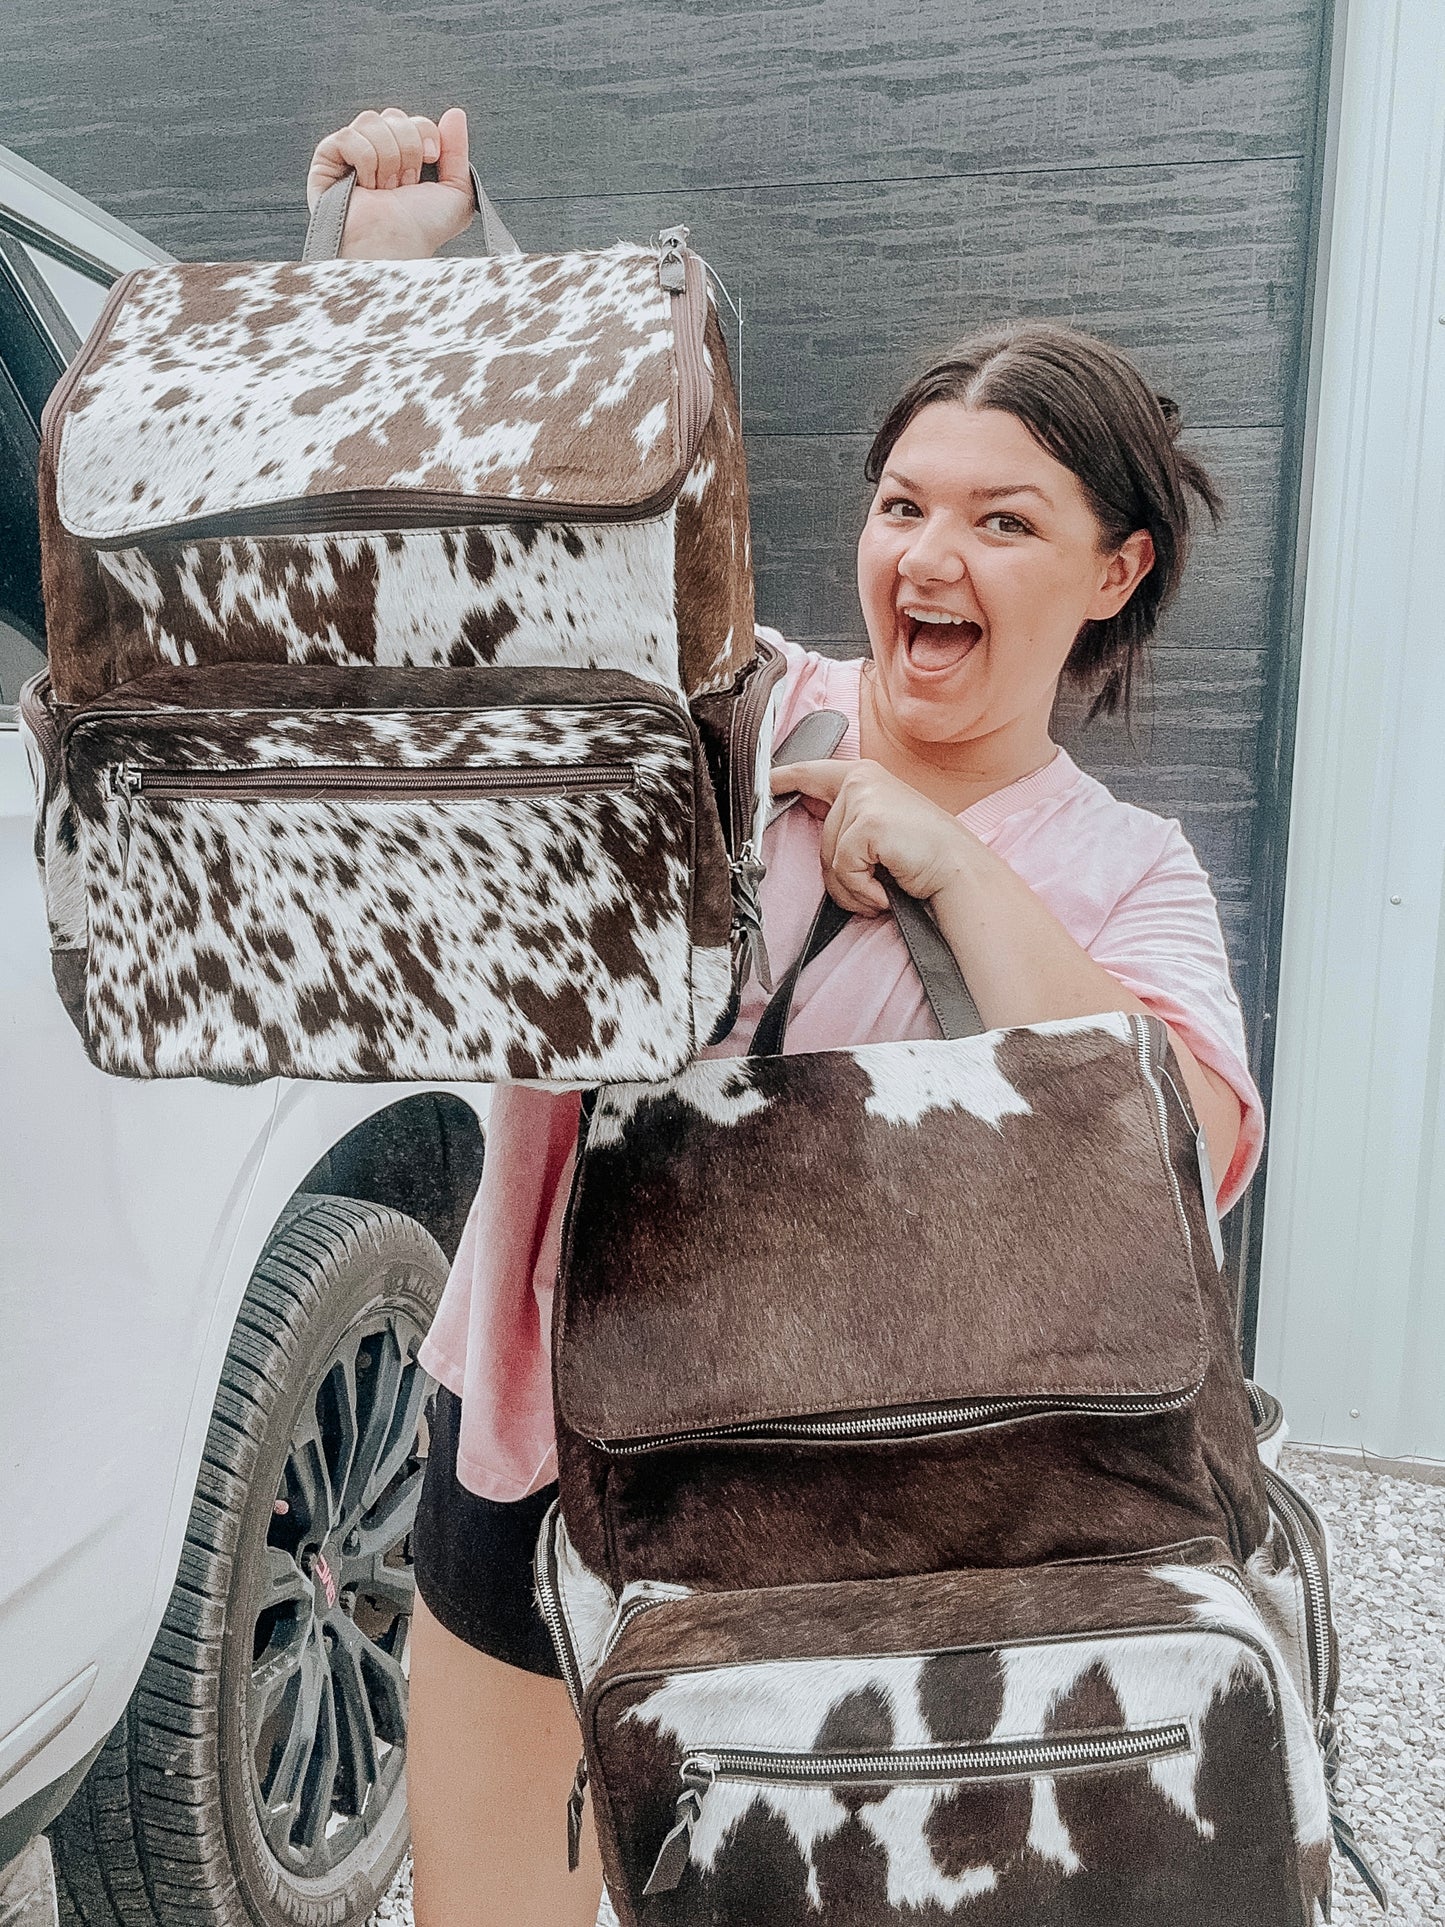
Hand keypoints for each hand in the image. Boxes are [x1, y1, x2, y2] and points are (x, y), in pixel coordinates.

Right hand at [306, 107, 473, 258]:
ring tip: (384, 189)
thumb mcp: (455, 193)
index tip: (424, 176)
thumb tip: (455, 113)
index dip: (425, 140)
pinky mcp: (327, 159)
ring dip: (387, 158)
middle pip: (395, 116)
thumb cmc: (421, 230)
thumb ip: (457, 152)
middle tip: (403, 185)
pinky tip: (364, 186)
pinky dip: (364, 161)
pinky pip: (349, 135)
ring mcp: (350, 154)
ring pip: (372, 120)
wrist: (395, 246)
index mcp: (403, 157)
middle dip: (407, 151)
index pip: (414, 120)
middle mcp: (377, 152)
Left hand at [771, 760, 975, 913]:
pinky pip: (843, 870)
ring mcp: (865, 798)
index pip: (811, 773)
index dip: (782, 778)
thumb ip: (845, 817)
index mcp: (864, 777)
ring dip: (853, 888)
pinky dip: (862, 892)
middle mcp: (862, 780)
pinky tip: (885, 892)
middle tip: (874, 885)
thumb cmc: (923, 856)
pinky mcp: (867, 823)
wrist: (958, 874)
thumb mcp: (880, 828)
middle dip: (842, 874)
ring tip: (883, 889)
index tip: (761, 783)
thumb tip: (805, 807)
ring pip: (829, 860)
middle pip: (820, 838)